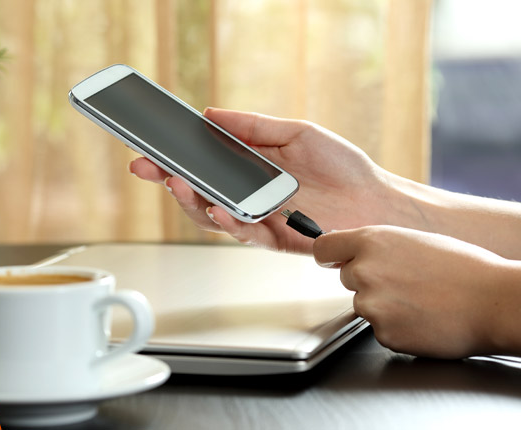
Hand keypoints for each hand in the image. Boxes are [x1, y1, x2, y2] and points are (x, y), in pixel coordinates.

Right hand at [130, 108, 397, 253]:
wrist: (375, 200)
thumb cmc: (342, 167)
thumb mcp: (295, 132)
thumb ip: (252, 126)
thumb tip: (211, 114)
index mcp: (248, 167)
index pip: (202, 162)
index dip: (173, 156)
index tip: (148, 146)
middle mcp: (246, 194)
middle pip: (196, 190)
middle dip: (166, 178)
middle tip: (144, 166)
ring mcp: (256, 218)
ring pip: (210, 215)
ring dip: (189, 201)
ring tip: (176, 183)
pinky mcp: (272, 239)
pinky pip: (242, 233)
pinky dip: (228, 221)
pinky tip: (219, 209)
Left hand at [313, 225, 508, 358]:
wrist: (496, 302)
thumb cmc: (465, 268)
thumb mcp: (415, 240)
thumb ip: (378, 246)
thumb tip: (352, 253)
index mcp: (372, 241)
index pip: (323, 248)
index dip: (330, 255)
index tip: (333, 260)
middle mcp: (364, 271)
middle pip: (347, 278)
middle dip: (369, 281)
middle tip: (406, 283)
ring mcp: (371, 305)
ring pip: (364, 305)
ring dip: (385, 306)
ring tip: (422, 301)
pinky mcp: (383, 333)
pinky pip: (381, 330)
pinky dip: (398, 328)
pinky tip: (423, 318)